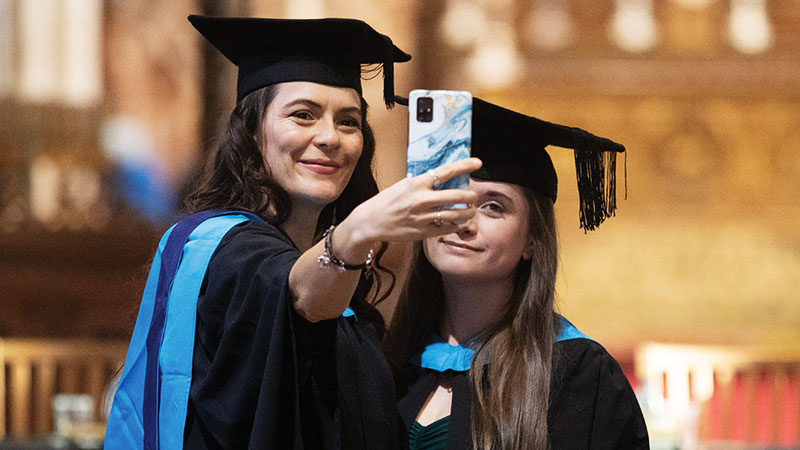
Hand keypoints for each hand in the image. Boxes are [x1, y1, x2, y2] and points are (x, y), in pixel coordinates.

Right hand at [334, 158, 481, 260]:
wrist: (370, 222)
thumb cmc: (386, 201)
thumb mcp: (403, 185)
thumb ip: (423, 183)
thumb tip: (443, 177)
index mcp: (416, 184)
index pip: (446, 171)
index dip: (464, 166)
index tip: (477, 163)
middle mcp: (421, 200)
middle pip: (457, 195)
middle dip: (471, 196)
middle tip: (474, 195)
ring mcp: (422, 217)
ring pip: (456, 214)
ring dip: (467, 212)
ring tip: (469, 210)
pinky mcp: (423, 232)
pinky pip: (447, 228)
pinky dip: (456, 224)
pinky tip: (456, 221)